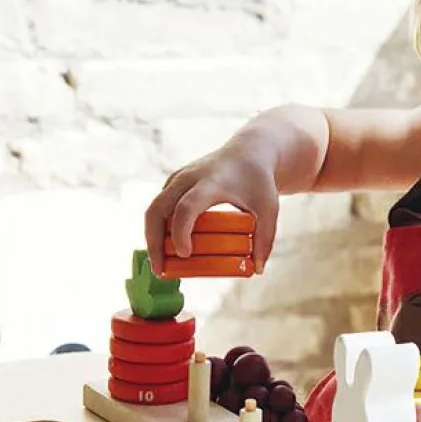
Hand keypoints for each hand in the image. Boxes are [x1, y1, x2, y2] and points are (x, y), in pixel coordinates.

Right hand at [144, 124, 280, 276]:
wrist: (249, 151)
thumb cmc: (259, 181)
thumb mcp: (269, 209)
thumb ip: (265, 239)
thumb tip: (258, 270)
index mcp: (211, 182)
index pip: (187, 207)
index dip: (181, 232)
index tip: (185, 255)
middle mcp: (188, 178)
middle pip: (158, 209)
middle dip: (154, 241)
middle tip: (161, 270)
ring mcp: (178, 178)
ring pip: (153, 209)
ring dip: (152, 238)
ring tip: (160, 266)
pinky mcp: (174, 182)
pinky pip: (159, 207)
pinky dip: (157, 229)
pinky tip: (166, 250)